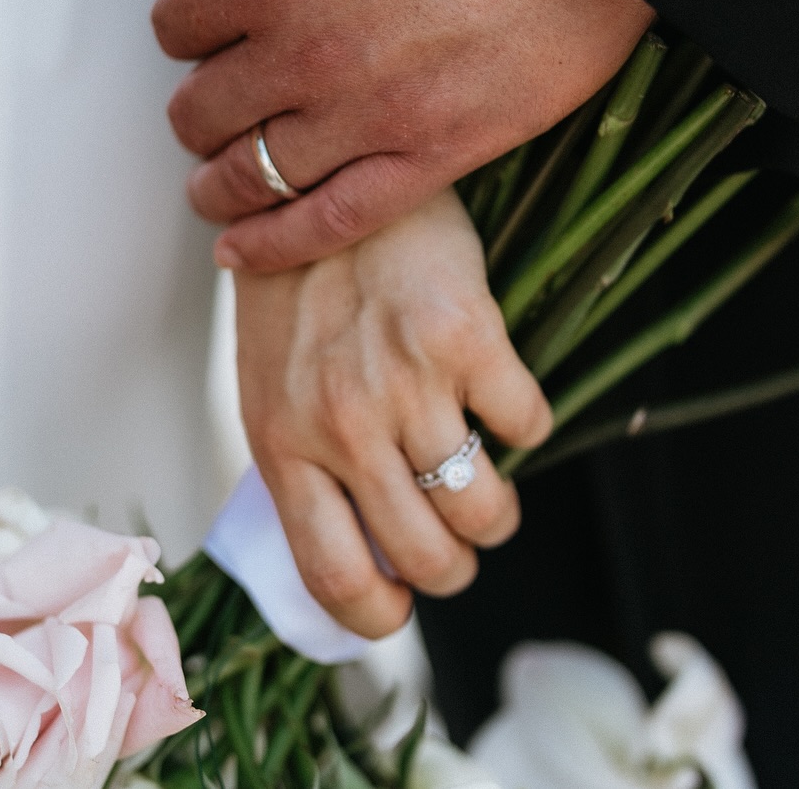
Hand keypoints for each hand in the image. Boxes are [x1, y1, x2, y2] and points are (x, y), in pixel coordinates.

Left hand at [118, 0, 653, 270]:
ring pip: (256, 173)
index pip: (177, 23)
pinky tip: (241, 251)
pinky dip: (278, 243)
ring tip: (213, 187)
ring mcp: (372, 110)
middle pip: (206, 109)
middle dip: (197, 110)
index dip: (182, 26)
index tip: (202, 30)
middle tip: (207, 112)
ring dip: (220, 183)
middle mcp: (308, 50)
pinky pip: (334, 219)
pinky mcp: (439, 151)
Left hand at [233, 190, 552, 636]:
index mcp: (283, 445)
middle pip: (428, 557)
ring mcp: (406, 383)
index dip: (377, 615)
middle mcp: (342, 425)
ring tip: (485, 484)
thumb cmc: (292, 291)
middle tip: (456, 541)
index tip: (400, 605)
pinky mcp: (467, 337)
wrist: (319, 183)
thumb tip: (360, 549)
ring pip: (485, 508)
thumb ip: (304, 466)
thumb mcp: (270, 388)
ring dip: (495, 512)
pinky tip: (499, 398)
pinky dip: (526, 427)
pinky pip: (528, 427)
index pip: (334, 574)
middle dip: (454, 567)